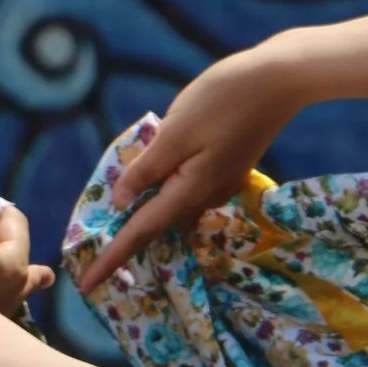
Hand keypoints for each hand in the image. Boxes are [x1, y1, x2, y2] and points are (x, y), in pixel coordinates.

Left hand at [76, 46, 303, 293]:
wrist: (280, 80)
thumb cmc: (224, 100)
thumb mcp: (174, 133)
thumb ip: (146, 170)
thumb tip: (121, 202)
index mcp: (190, 189)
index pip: (141, 232)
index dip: (112, 258)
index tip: (87, 286)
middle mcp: (206, 194)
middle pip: (158, 225)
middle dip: (127, 242)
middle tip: (95, 259)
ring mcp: (220, 181)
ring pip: (173, 206)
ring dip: (147, 214)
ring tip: (120, 216)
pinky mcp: (226, 166)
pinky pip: (187, 189)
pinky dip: (165, 192)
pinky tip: (156, 177)